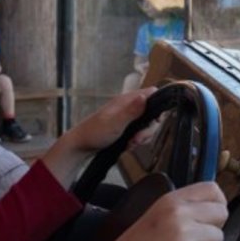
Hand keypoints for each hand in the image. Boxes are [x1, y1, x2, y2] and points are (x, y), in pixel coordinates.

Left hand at [40, 87, 155, 185]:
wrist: (80, 146)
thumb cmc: (94, 133)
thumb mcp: (115, 123)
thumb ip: (132, 110)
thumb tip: (145, 96)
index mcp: (126, 100)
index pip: (151, 94)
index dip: (158, 105)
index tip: (155, 121)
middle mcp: (129, 106)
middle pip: (152, 113)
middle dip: (148, 128)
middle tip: (138, 138)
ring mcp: (127, 117)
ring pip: (146, 124)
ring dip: (143, 136)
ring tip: (131, 143)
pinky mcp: (126, 127)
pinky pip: (139, 132)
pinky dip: (137, 140)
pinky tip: (128, 145)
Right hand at [107, 182, 227, 240]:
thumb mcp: (159, 211)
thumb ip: (184, 205)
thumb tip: (213, 207)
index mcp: (172, 198)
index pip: (212, 188)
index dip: (218, 202)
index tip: (211, 215)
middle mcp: (179, 211)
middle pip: (221, 212)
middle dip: (215, 227)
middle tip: (199, 236)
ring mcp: (183, 231)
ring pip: (218, 236)